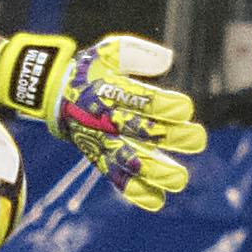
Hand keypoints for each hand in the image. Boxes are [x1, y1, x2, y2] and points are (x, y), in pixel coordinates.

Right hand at [0, 32, 209, 211]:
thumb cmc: (91, 70)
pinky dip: (134, 191)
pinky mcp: (97, 157)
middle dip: (171, 136)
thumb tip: (167, 59)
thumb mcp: (108, 51)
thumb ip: (137, 53)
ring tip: (180, 179)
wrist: (53, 93)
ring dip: (155, 171)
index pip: (142, 100)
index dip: (165, 105)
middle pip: (141, 130)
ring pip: (128, 160)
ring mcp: (101, 140)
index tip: (186, 108)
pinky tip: (157, 200)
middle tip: (198, 139)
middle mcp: (106, 118)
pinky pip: (114, 176)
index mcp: (110, 90)